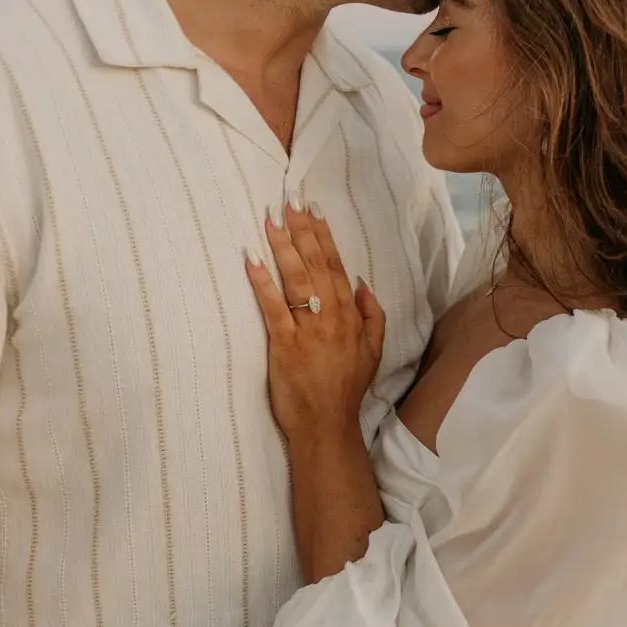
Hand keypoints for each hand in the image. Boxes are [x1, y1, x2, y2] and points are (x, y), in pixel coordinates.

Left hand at [246, 201, 385, 442]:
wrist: (328, 425)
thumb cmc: (346, 388)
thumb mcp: (373, 351)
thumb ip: (373, 315)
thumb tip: (362, 282)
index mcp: (351, 316)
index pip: (337, 266)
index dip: (324, 236)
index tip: (313, 209)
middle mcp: (332, 318)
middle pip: (317, 265)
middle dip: (302, 231)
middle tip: (289, 202)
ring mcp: (308, 331)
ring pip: (297, 280)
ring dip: (283, 247)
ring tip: (271, 220)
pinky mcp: (285, 346)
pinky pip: (273, 308)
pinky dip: (263, 283)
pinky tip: (252, 260)